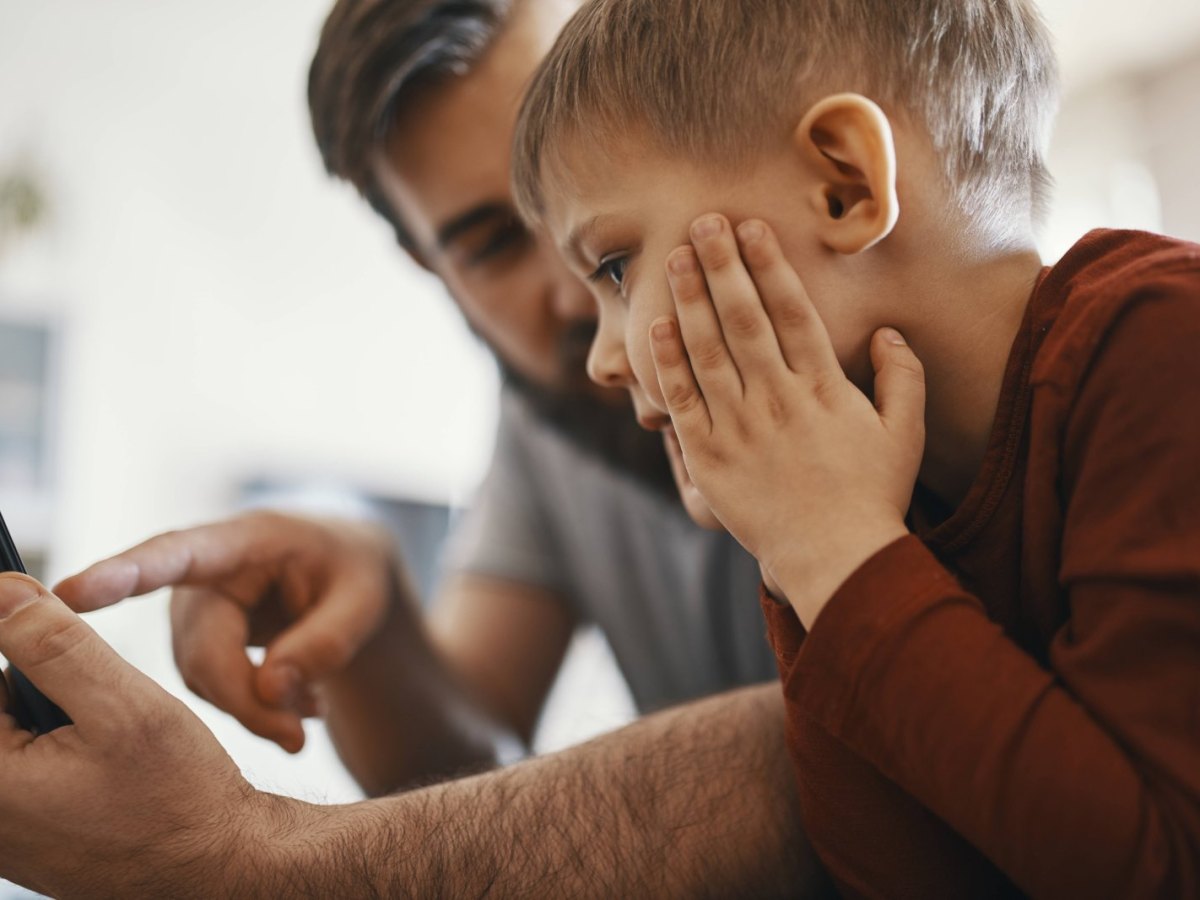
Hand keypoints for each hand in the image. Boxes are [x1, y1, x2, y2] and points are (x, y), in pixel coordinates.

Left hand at [0, 573, 286, 897]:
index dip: (15, 640)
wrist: (217, 865)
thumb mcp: (123, 706)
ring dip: (52, 710)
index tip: (46, 624)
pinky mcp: (22, 833)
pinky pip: (25, 764)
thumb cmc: (180, 800)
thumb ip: (53, 645)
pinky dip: (60, 743)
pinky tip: (105, 758)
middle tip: (96, 692)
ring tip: (109, 733)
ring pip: (11, 730)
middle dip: (37, 679)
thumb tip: (2, 593)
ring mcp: (3, 829)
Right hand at [54, 511, 405, 751]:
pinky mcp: (195, 646)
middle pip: (200, 653)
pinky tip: (295, 703)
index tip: (70, 592)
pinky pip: (211, 691)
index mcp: (241, 541)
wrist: (344, 578)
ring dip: (255, 708)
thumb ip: (327, 643)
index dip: (121, 574)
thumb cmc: (351, 573)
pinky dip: (253, 708)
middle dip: (248, 701)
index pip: (174, 555)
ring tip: (309, 710)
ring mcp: (192, 614)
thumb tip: (271, 690)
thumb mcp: (363, 599)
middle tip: (298, 738)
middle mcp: (202, 576)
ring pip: (202, 682)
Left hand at [650, 215, 924, 626]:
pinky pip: (683, 402)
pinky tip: (656, 327)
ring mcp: (740, 427)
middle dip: (722, 266)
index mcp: (824, 387)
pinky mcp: (710, 457)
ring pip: (707, 351)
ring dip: (689, 300)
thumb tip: (888, 331)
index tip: (751, 227)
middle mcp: (778, 399)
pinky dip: (667, 363)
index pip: (792, 311)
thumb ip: (904, 376)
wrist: (835, 557)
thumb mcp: (907, 433)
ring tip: (675, 259)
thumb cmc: (873, 495)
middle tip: (702, 222)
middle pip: (744, 319)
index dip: (769, 265)